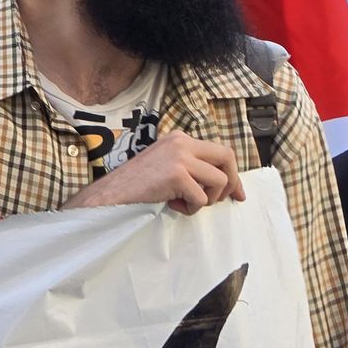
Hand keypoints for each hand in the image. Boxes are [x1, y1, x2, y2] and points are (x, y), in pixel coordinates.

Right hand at [62, 131, 245, 214]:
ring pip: (218, 181)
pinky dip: (191, 208)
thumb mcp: (166, 165)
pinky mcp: (176, 174)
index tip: (237, 193)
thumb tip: (220, 181)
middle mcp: (182, 142)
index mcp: (181, 138)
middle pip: (227, 157)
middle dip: (231, 182)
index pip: (220, 151)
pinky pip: (201, 198)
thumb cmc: (137, 186)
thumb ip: (190, 166)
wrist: (110, 194)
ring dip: (207, 199)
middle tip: (225, 200)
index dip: (232, 173)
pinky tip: (172, 205)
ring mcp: (179, 156)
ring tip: (185, 203)